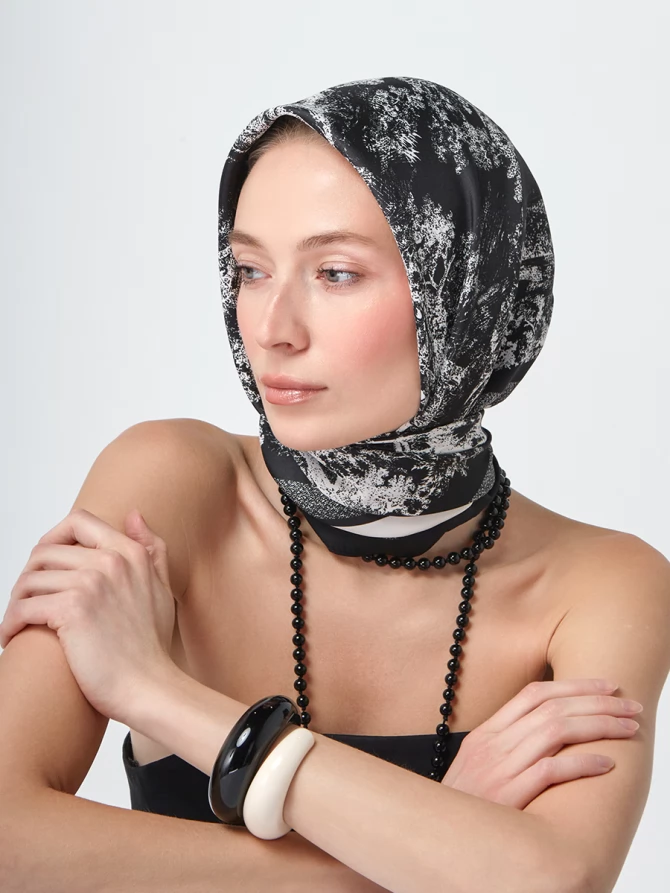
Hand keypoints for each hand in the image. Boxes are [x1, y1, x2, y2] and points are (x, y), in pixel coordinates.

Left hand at [0, 508, 176, 722]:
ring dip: (16, 603)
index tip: (45, 564)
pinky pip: (23, 607)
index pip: (78, 522)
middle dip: (29, 577)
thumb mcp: (162, 588)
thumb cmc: (152, 647)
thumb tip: (133, 514)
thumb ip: (150, 547)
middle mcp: (111, 561)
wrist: (149, 687)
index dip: (53, 538)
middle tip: (26, 601)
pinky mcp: (71, 610)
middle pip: (45, 552)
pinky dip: (10, 624)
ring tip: (18, 623)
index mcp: (131, 553)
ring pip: (30, 580)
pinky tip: (11, 638)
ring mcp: (91, 583)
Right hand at [441, 678, 642, 808]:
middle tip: (629, 705)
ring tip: (627, 729)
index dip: (574, 685)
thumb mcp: (479, 766)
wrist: (439, 838)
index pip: (534, 694)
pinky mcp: (507, 796)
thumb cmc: (466, 807)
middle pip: (552, 707)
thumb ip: (508, 746)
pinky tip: (606, 763)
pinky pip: (550, 770)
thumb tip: (551, 733)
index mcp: (486, 733)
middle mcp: (492, 744)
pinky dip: (581, 763)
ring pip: (555, 731)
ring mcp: (498, 768)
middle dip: (597, 702)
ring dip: (598, 726)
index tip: (606, 686)